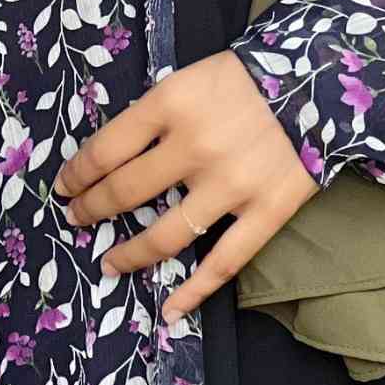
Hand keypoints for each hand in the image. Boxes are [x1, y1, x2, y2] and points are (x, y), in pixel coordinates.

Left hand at [52, 49, 319, 325]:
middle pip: (125, 192)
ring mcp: (230, 185)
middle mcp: (194, 146)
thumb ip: (157, 113)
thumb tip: (115, 156)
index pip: (106, 148)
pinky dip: (193, 291)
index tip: (64, 185)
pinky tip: (169, 309)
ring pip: (164, 235)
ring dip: (128, 253)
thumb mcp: (191, 77)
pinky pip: (222, 263)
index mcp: (171, 103)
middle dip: (92, 209)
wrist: (320, 77)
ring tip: (109, 262)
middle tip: (77, 218)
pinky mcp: (265, 212)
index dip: (78, 172)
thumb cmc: (246, 75)